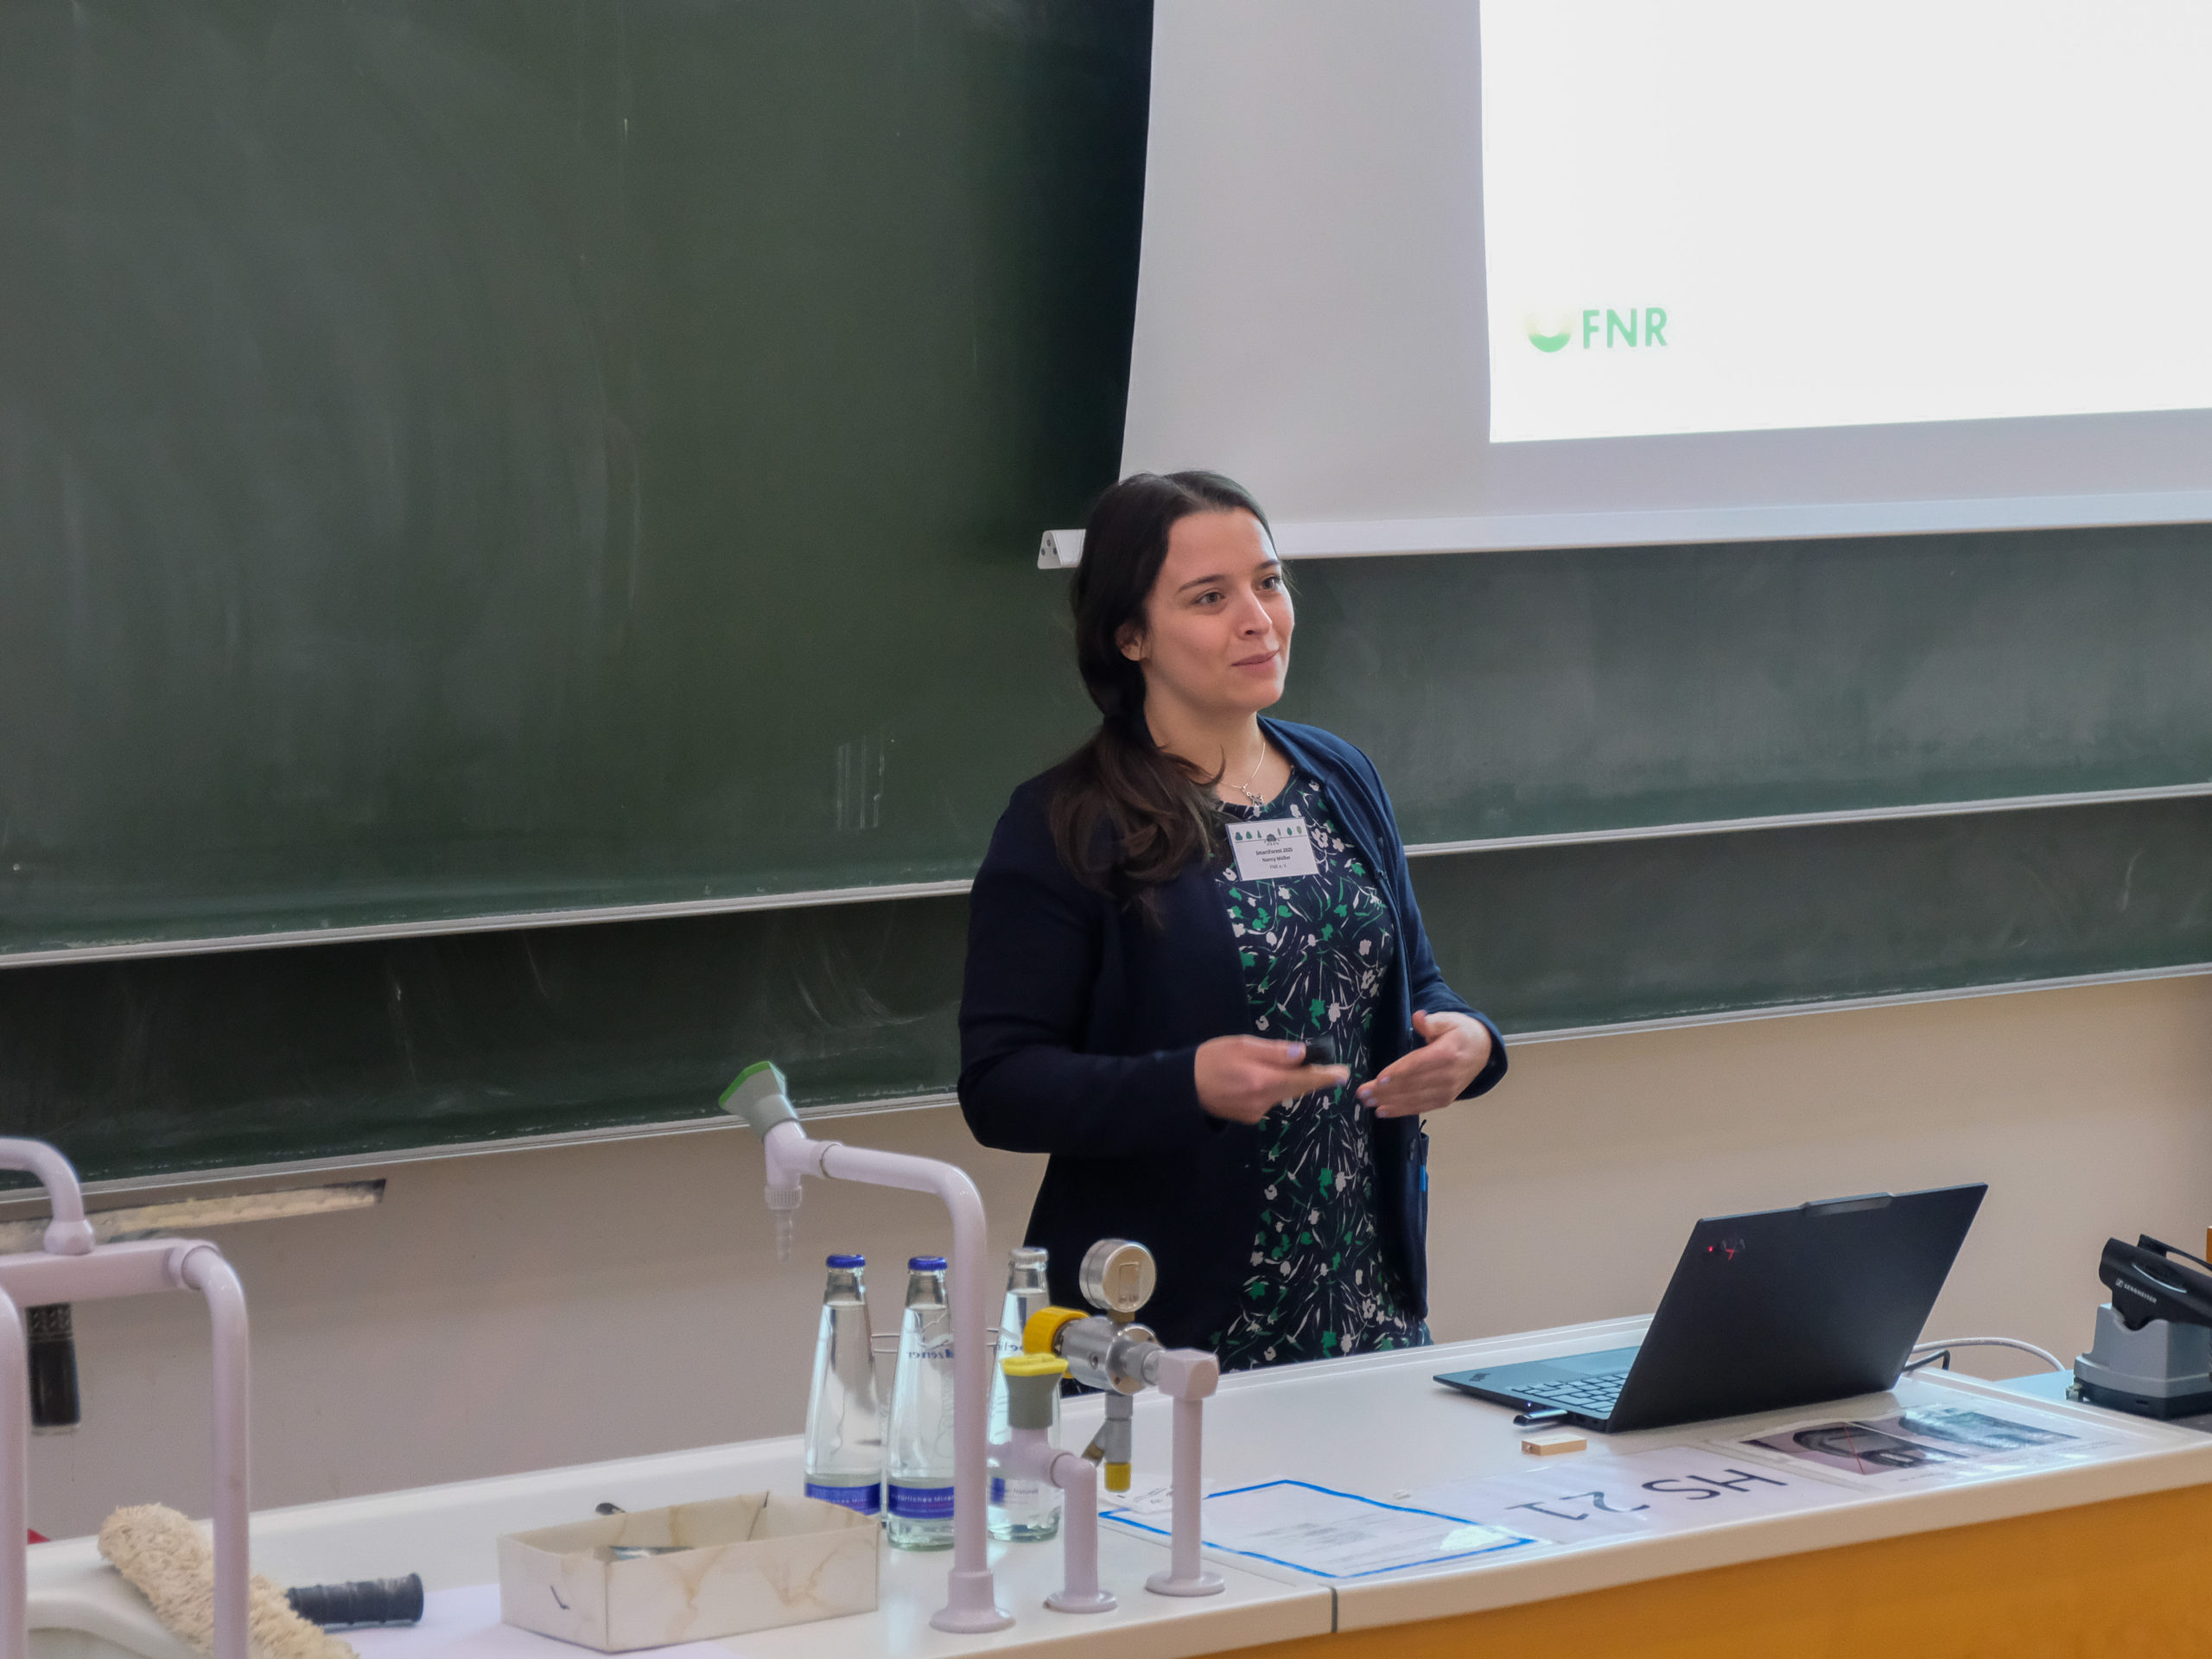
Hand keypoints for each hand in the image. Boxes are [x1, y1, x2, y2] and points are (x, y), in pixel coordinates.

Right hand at [1194, 1036, 1351, 1124]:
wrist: (1181, 1090)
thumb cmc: (1209, 1060)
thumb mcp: (1240, 1045)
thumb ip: (1273, 1051)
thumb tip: (1301, 1054)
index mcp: (1264, 1081)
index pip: (1303, 1079)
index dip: (1325, 1076)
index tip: (1344, 1074)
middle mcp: (1264, 1102)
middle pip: (1296, 1088)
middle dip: (1312, 1078)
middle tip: (1329, 1069)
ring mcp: (1257, 1113)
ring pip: (1282, 1093)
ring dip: (1288, 1080)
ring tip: (1277, 1065)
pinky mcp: (1249, 1117)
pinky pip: (1269, 1099)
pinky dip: (1271, 1087)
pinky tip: (1255, 1078)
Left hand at [1357, 1011, 1493, 1119]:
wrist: (1483, 1051)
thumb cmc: (1461, 1033)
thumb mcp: (1450, 1020)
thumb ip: (1432, 1021)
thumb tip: (1418, 1018)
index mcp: (1447, 1054)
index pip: (1418, 1064)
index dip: (1398, 1073)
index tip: (1379, 1079)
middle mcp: (1447, 1076)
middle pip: (1412, 1084)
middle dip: (1385, 1090)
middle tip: (1362, 1093)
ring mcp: (1447, 1091)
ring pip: (1414, 1098)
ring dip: (1389, 1102)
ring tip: (1368, 1103)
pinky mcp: (1444, 1101)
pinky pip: (1421, 1107)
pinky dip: (1402, 1111)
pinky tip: (1384, 1111)